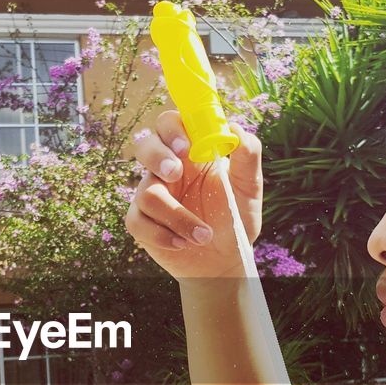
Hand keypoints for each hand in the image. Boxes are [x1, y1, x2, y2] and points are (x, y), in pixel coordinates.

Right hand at [125, 110, 262, 280]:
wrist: (226, 260)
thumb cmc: (236, 218)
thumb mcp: (249, 187)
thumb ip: (247, 156)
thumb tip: (234, 129)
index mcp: (191, 153)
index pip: (171, 124)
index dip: (172, 128)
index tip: (186, 144)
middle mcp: (167, 170)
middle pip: (144, 146)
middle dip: (157, 156)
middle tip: (175, 172)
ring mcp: (152, 195)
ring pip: (147, 193)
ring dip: (177, 217)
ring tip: (205, 235)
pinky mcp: (142, 222)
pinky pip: (136, 221)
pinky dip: (161, 235)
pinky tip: (183, 244)